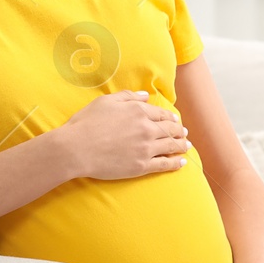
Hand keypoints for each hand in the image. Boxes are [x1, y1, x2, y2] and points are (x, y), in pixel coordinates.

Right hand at [58, 90, 188, 180]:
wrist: (76, 148)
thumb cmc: (86, 123)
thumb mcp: (105, 101)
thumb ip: (128, 97)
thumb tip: (146, 96)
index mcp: (138, 110)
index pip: (160, 113)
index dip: (170, 117)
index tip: (175, 120)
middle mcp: (146, 128)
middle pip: (169, 129)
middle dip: (179, 131)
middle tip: (184, 133)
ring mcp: (145, 148)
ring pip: (170, 146)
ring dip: (181, 145)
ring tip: (187, 146)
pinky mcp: (142, 166)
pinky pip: (164, 164)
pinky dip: (175, 163)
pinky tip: (182, 163)